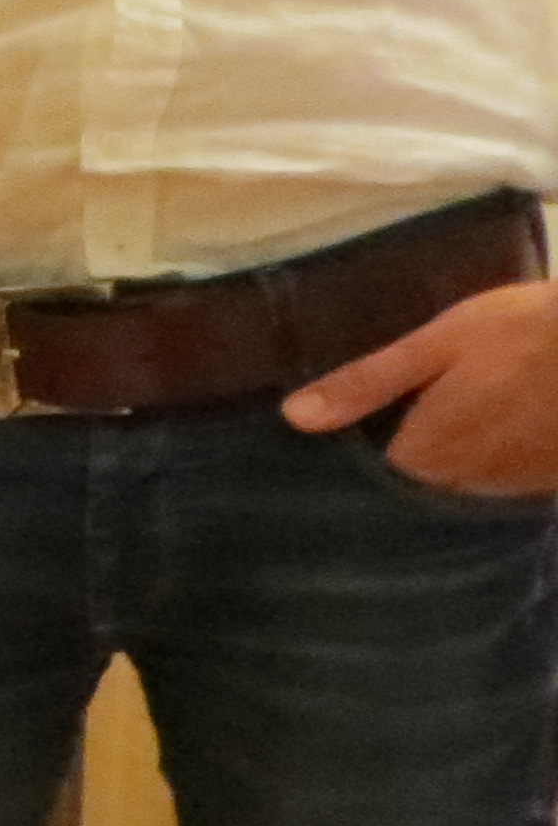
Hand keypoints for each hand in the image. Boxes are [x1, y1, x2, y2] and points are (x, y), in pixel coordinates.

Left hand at [284, 278, 557, 494]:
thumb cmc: (523, 334)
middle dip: (402, 473)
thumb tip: (294, 418)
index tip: (337, 456)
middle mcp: (468, 486)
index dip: (356, 469)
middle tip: (387, 437)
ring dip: (452, 470)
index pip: (373, 484)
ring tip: (443, 434)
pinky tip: (495, 433)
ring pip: (465, 489)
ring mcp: (517, 488)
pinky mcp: (550, 481)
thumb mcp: (436, 345)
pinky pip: (508, 483)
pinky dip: (496, 464)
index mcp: (427, 455)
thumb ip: (366, 384)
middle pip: (420, 491)